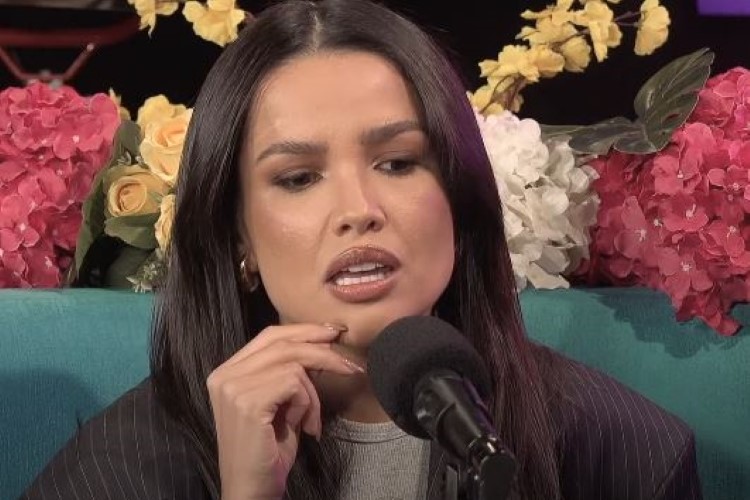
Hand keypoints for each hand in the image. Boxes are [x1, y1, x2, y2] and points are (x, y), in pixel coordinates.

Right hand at [207, 323, 361, 499]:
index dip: (303, 331)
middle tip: (350, 367)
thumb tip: (323, 343)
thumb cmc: (269, 450)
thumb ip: (290, 373)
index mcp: (227, 371)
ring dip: (313, 394)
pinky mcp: (247, 403)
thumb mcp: (282, 402)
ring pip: (293, 365)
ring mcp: (233, 387)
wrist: (252, 490)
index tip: (333, 333)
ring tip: (311, 421)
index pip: (269, 336)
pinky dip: (308, 404)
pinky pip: (295, 384)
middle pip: (283, 344)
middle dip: (323, 351)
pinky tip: (304, 426)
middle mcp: (224, 375)